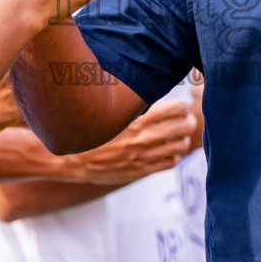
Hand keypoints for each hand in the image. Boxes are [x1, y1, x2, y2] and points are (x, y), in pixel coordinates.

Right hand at [64, 100, 196, 184]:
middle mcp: (144, 138)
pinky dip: (173, 156)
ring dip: (181, 139)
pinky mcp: (141, 171)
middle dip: (187, 121)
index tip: (181, 105)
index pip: (177, 108)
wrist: (73, 158)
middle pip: (184, 126)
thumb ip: (133, 104)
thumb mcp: (111, 111)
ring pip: (180, 146)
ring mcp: (143, 156)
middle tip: (184, 119)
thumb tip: (150, 90)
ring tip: (176, 136)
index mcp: (137, 119)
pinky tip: (166, 151)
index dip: (182, 106)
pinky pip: (170, 163)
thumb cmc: (91, 130)